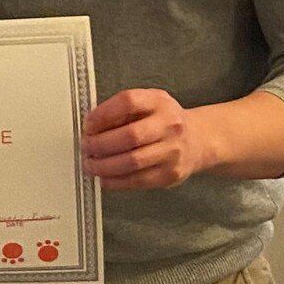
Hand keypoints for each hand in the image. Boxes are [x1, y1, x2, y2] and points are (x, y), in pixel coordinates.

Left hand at [81, 88, 209, 190]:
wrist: (198, 140)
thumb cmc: (162, 120)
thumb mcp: (147, 104)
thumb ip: (121, 111)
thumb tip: (90, 127)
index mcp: (159, 101)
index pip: (128, 102)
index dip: (103, 114)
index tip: (87, 124)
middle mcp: (169, 125)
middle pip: (130, 136)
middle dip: (100, 144)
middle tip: (85, 147)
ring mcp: (172, 151)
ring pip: (132, 162)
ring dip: (104, 166)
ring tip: (90, 165)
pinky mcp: (170, 175)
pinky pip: (138, 181)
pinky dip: (116, 182)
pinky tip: (104, 178)